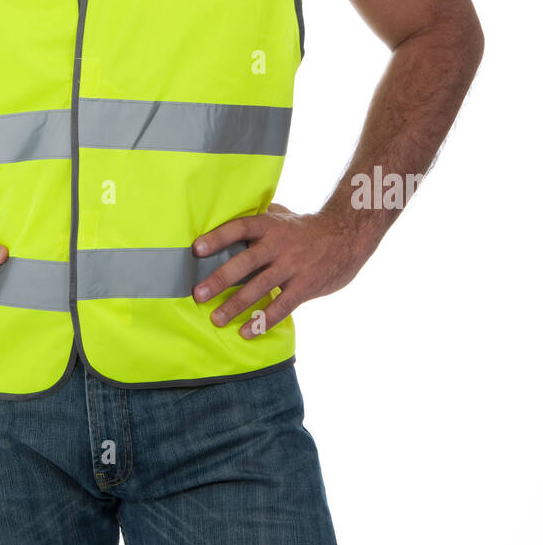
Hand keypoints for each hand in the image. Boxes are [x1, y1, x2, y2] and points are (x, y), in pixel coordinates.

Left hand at [191, 202, 368, 335]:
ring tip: (216, 319)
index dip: (217, 238)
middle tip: (198, 294)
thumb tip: (230, 213)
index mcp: (269, 225)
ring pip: (259, 288)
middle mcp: (278, 245)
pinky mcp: (305, 286)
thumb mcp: (283, 216)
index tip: (196, 249)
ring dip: (236, 305)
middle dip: (220, 279)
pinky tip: (246, 331)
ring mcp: (292, 267)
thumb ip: (259, 219)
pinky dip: (262, 321)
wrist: (348, 236)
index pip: (239, 228)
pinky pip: (281, 307)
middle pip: (245, 262)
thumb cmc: (307, 227)